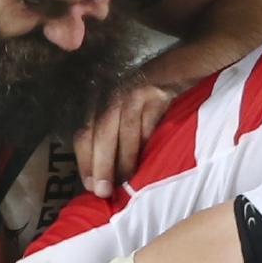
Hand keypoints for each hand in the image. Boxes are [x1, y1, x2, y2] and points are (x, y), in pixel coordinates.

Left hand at [75, 80, 178, 198]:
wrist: (177, 70)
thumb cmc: (147, 100)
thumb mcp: (123, 113)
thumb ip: (112, 138)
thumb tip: (104, 177)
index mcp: (99, 102)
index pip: (84, 133)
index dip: (85, 161)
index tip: (89, 185)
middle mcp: (112, 95)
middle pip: (102, 133)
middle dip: (102, 165)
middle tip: (104, 191)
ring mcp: (135, 93)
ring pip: (126, 131)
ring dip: (126, 160)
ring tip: (129, 182)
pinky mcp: (157, 95)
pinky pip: (150, 124)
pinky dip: (149, 143)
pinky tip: (151, 160)